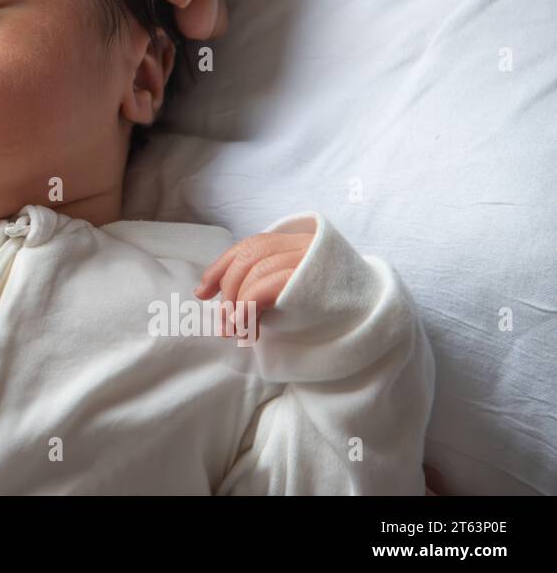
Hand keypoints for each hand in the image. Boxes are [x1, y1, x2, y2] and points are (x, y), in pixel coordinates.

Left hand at [193, 229, 315, 337]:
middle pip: (249, 256)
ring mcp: (309, 260)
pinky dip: (248, 306)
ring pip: (256, 271)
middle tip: (224, 322)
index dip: (220, 267)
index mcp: (295, 243)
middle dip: (228, 290)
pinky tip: (244, 325)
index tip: (202, 293)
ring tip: (236, 330)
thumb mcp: (285, 293)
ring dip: (238, 304)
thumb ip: (251, 285)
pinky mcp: (311, 282)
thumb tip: (200, 291)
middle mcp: (302, 245)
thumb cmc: (320, 309)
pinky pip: (267, 287)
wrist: (371, 322)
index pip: (250, 246)